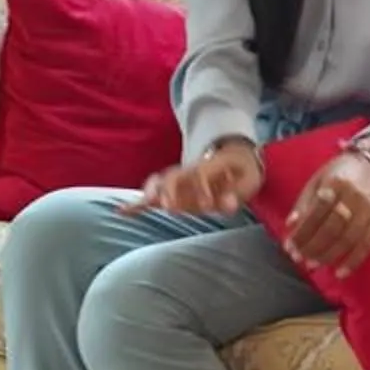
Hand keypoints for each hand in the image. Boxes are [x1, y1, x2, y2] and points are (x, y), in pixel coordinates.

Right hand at [134, 140, 263, 214]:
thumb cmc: (242, 171)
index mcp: (208, 166)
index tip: (209, 204)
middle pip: (173, 176)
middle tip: (168, 206)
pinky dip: (137, 204)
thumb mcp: (248, 179)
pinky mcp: (172, 192)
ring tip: (146, 203)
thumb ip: (238, 192)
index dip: (202, 188)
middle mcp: (189, 172)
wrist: (233, 157)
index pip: (200, 175)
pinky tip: (121, 212)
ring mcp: (178, 181)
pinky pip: (151, 196)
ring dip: (153, 193)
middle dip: (169, 190)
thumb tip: (230, 205)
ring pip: (160, 182)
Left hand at [283, 148, 369, 272]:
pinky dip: (354, 261)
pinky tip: (340, 273)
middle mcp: (354, 195)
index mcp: (335, 183)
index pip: (315, 214)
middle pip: (331, 229)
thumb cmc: (338, 174)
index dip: (301, 234)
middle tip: (300, 259)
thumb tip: (290, 227)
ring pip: (348, 239)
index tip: (290, 248)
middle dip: (313, 248)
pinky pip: (367, 244)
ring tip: (314, 265)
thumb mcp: (316, 181)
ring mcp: (369, 208)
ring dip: (329, 256)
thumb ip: (304, 204)